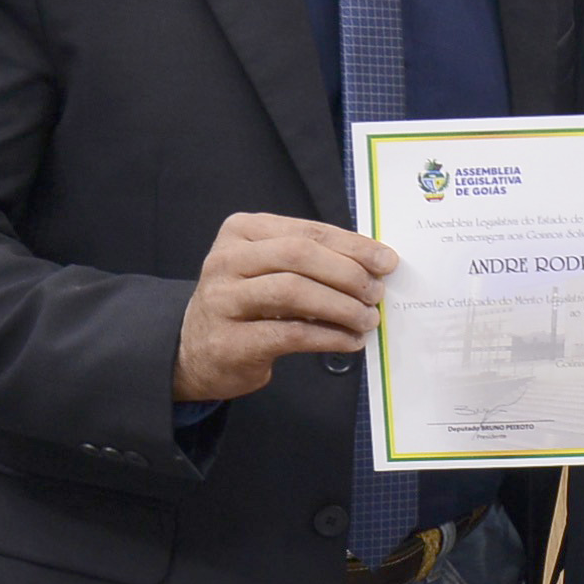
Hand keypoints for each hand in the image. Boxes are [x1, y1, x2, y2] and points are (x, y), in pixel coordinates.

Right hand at [174, 213, 394, 400]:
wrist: (196, 351)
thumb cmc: (247, 304)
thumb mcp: (270, 269)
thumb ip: (312, 260)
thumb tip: (375, 264)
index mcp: (242, 232)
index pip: (307, 232)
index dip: (353, 246)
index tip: (387, 261)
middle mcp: (226, 260)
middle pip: (300, 256)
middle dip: (348, 274)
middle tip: (377, 293)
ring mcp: (222, 300)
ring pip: (293, 292)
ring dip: (342, 306)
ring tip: (368, 319)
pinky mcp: (229, 341)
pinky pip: (290, 333)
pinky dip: (328, 336)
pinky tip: (350, 340)